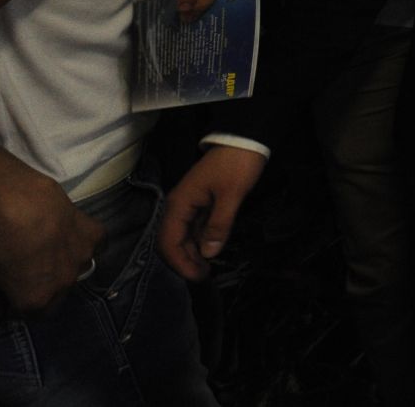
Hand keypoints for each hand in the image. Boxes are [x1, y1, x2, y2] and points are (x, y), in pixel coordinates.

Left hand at [0, 166, 103, 311]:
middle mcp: (65, 285)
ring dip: (64, 265)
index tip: (10, 292)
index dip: (19, 304)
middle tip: (28, 270)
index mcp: (36, 300)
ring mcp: (84, 260)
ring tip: (47, 249)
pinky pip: (95, 245)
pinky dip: (85, 242)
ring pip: (76, 270)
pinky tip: (69, 235)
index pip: (31, 315)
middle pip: (56, 295)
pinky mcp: (96, 236)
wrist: (24, 205)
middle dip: (43, 287)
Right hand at [157, 146, 264, 281]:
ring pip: (184, 236)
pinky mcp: (202, 203)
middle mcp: (179, 206)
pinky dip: (200, 241)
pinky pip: (195, 227)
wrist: (245, 138)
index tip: (198, 277)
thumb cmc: (237, 164)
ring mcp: (190, 204)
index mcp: (179, 204)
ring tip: (209, 268)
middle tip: (205, 276)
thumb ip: (219, 224)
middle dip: (185, 261)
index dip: (180, 262)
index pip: (169, 241)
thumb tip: (208, 254)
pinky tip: (211, 250)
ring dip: (192, 253)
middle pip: (173, 241)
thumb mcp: (232, 195)